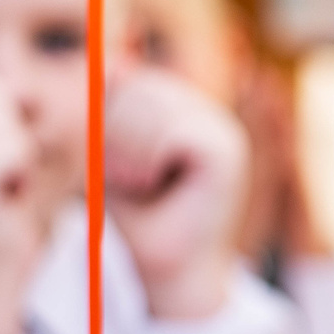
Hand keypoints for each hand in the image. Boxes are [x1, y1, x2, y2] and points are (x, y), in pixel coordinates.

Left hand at [105, 67, 248, 319]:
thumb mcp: (112, 152)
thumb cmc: (138, 219)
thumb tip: (114, 60)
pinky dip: (146, 162)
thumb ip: (114, 108)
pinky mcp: (225, 152)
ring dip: (127, 153)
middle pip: (137, 88)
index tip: (123, 167)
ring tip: (141, 185)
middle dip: (115, 136)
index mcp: (190, 113)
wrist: (164, 272)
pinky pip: (167, 132)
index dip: (109, 121)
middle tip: (131, 180)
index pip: (131, 80)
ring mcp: (224, 132)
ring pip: (148, 108)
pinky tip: (156, 186)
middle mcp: (214, 117)